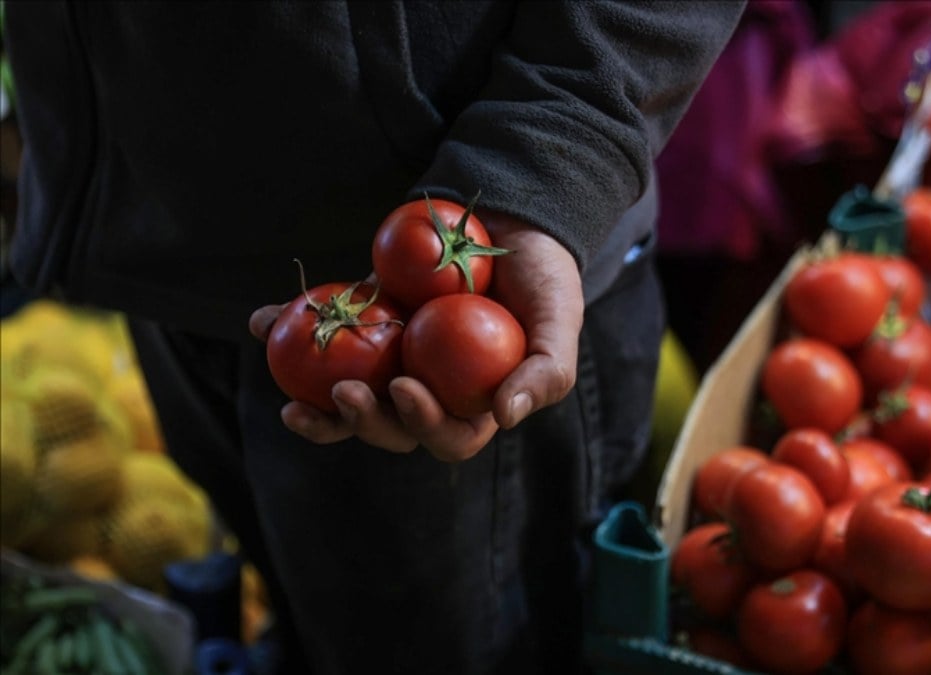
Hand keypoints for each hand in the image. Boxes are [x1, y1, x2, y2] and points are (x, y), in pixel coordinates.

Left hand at [248, 213, 583, 461]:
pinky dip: (286, 330)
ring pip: (348, 399)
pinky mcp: (362, 322)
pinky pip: (322, 336)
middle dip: (360, 421)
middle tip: (342, 390)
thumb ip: (547, 371)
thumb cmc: (544, 275)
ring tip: (290, 398)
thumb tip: (507, 417)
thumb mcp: (560, 318)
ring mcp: (391, 358)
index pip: (446, 437)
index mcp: (474, 404)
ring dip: (317, 408)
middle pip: (389, 426)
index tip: (402, 387)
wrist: (509, 216)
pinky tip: (262, 322)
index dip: (421, 424)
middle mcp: (429, 389)